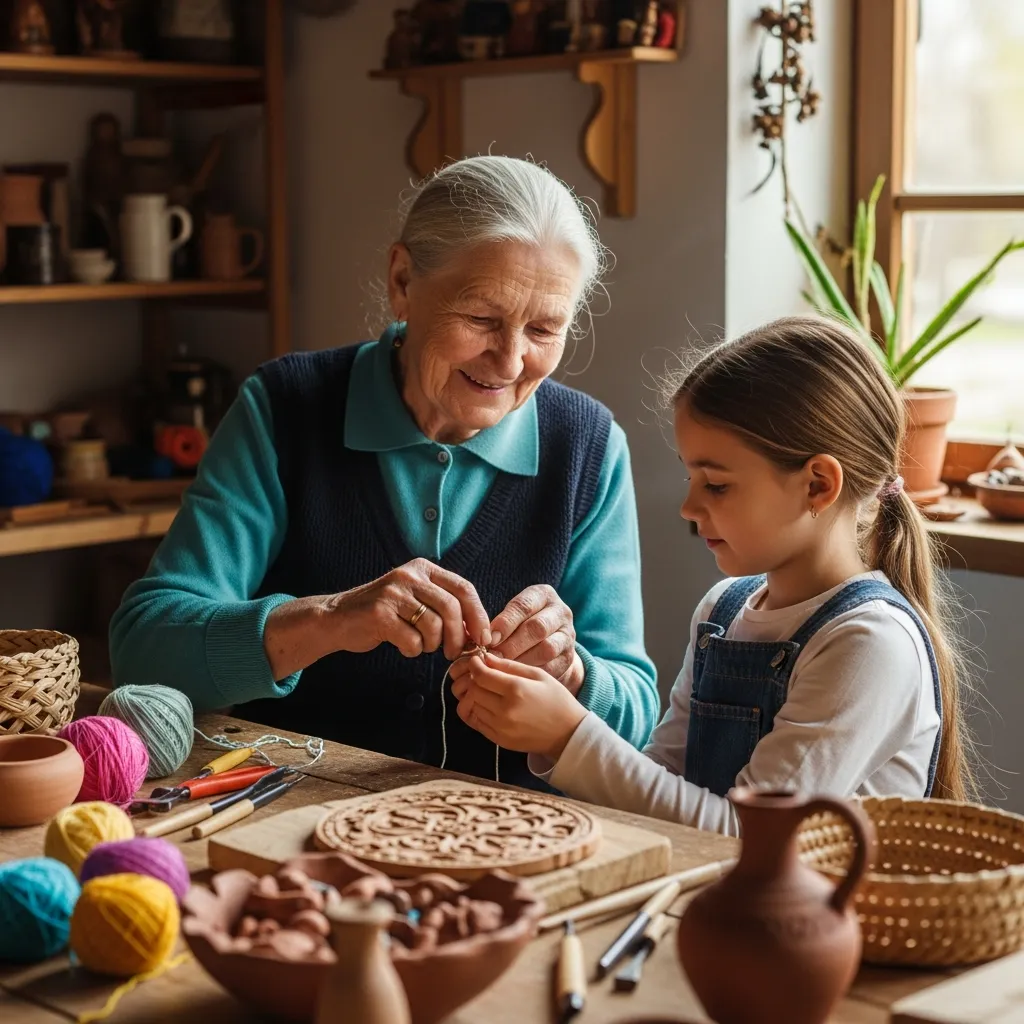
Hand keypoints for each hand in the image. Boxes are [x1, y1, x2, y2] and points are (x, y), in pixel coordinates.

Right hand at [328, 558, 490, 660]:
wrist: (338, 618)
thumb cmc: (384, 613)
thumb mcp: (415, 598)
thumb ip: (443, 607)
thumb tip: (479, 632)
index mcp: (423, 569)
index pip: (463, 588)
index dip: (478, 615)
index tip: (484, 637)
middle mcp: (409, 576)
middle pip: (451, 608)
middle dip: (459, 636)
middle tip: (455, 653)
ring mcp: (393, 593)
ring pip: (433, 626)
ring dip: (433, 645)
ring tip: (422, 646)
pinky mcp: (380, 614)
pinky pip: (412, 640)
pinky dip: (413, 650)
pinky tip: (404, 647)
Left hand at [455, 652, 587, 760]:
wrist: (568, 734)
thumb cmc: (556, 700)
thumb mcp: (538, 675)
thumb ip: (509, 665)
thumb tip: (485, 658)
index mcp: (516, 689)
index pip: (481, 675)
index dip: (475, 665)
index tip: (476, 661)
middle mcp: (505, 710)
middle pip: (473, 690)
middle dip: (475, 680)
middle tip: (484, 675)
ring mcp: (501, 727)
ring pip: (473, 706)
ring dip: (477, 696)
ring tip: (490, 691)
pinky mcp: (499, 740)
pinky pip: (478, 722)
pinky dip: (480, 711)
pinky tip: (492, 706)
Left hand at [463, 585, 583, 694]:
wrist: (552, 642)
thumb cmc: (521, 626)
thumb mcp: (513, 616)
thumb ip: (499, 624)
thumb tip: (478, 640)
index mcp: (543, 595)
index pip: (524, 606)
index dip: (505, 623)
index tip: (489, 638)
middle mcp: (560, 612)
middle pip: (537, 628)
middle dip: (512, 644)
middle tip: (493, 658)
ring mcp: (568, 635)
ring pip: (547, 648)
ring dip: (522, 660)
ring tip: (502, 670)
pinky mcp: (569, 657)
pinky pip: (553, 667)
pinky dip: (532, 673)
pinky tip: (517, 679)